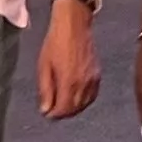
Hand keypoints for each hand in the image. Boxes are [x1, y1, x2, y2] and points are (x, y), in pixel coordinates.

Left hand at [37, 0, 100, 118]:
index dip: (53, 115)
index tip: (46, 113)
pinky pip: (92, 95)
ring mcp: (93, 79)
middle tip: (52, 110)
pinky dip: (84, 101)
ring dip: (73, 108)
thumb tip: (45, 110)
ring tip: (63, 105)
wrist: (74, 25)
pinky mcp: (98, 74)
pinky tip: (76, 97)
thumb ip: (46, 90)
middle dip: (63, 113)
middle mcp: (84, 84)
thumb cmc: (55, 43)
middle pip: (75, 109)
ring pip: (85, 104)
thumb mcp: (44, 66)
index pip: (63, 110)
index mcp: (69, 82)